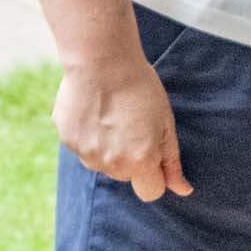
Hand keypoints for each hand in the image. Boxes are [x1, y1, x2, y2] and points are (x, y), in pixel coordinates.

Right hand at [53, 56, 193, 202]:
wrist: (101, 59)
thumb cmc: (139, 87)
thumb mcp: (166, 123)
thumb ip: (172, 162)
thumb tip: (183, 191)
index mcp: (140, 162)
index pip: (150, 191)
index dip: (154, 172)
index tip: (150, 147)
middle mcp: (112, 164)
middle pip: (124, 176)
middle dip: (128, 157)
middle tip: (129, 123)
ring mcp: (86, 153)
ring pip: (100, 162)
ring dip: (105, 147)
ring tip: (108, 114)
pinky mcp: (67, 139)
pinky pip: (81, 146)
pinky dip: (86, 134)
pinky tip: (91, 109)